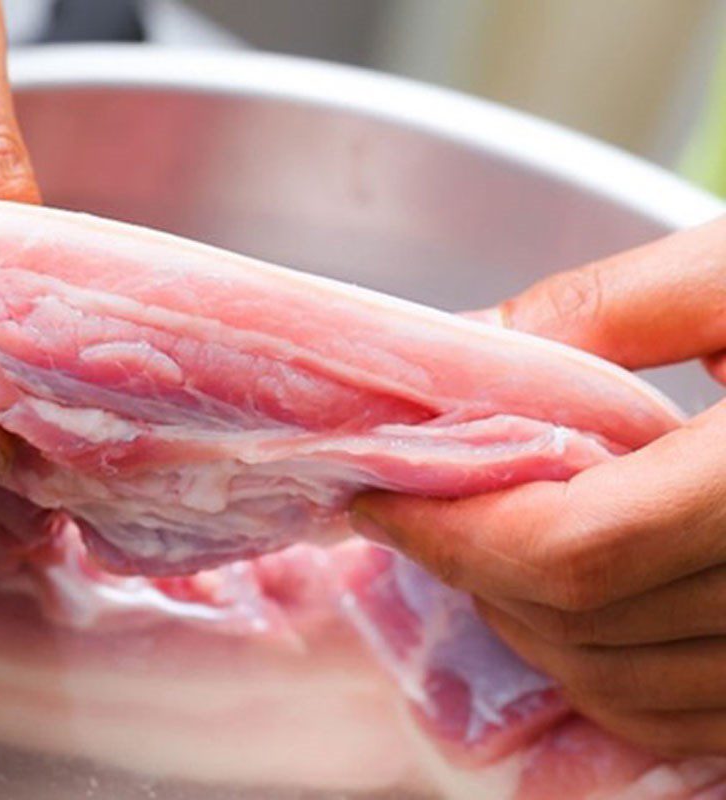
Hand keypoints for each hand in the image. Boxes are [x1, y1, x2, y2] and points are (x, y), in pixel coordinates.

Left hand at [353, 214, 725, 757]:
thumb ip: (600, 309)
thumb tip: (464, 344)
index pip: (573, 548)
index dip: (455, 531)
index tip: (381, 498)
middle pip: (581, 621)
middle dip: (471, 568)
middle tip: (422, 511)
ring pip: (618, 686)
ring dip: (522, 620)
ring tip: (484, 546)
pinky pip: (675, 716)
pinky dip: (594, 668)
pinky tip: (565, 599)